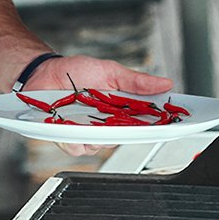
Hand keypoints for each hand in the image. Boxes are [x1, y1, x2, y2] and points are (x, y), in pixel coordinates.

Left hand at [24, 55, 173, 157]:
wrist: (44, 72)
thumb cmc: (76, 71)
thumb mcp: (110, 71)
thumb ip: (136, 81)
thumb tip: (165, 83)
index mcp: (121, 110)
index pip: (146, 123)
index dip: (160, 126)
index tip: (174, 123)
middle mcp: (106, 125)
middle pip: (125, 138)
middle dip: (127, 130)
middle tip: (122, 117)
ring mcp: (87, 133)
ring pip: (101, 146)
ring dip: (97, 133)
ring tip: (88, 114)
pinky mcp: (68, 138)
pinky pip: (77, 147)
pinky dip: (75, 137)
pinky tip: (70, 124)